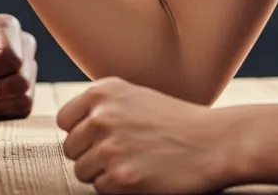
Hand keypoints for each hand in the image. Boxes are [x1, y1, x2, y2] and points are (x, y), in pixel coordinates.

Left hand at [57, 78, 230, 193]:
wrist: (213, 142)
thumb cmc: (174, 120)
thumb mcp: (132, 96)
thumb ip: (100, 106)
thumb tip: (70, 126)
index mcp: (102, 92)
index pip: (64, 120)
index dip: (79, 133)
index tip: (97, 139)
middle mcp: (101, 116)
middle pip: (70, 148)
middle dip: (90, 155)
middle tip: (120, 155)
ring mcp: (110, 147)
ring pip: (82, 171)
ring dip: (102, 173)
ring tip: (131, 164)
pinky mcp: (122, 177)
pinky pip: (100, 189)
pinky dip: (116, 188)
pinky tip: (139, 175)